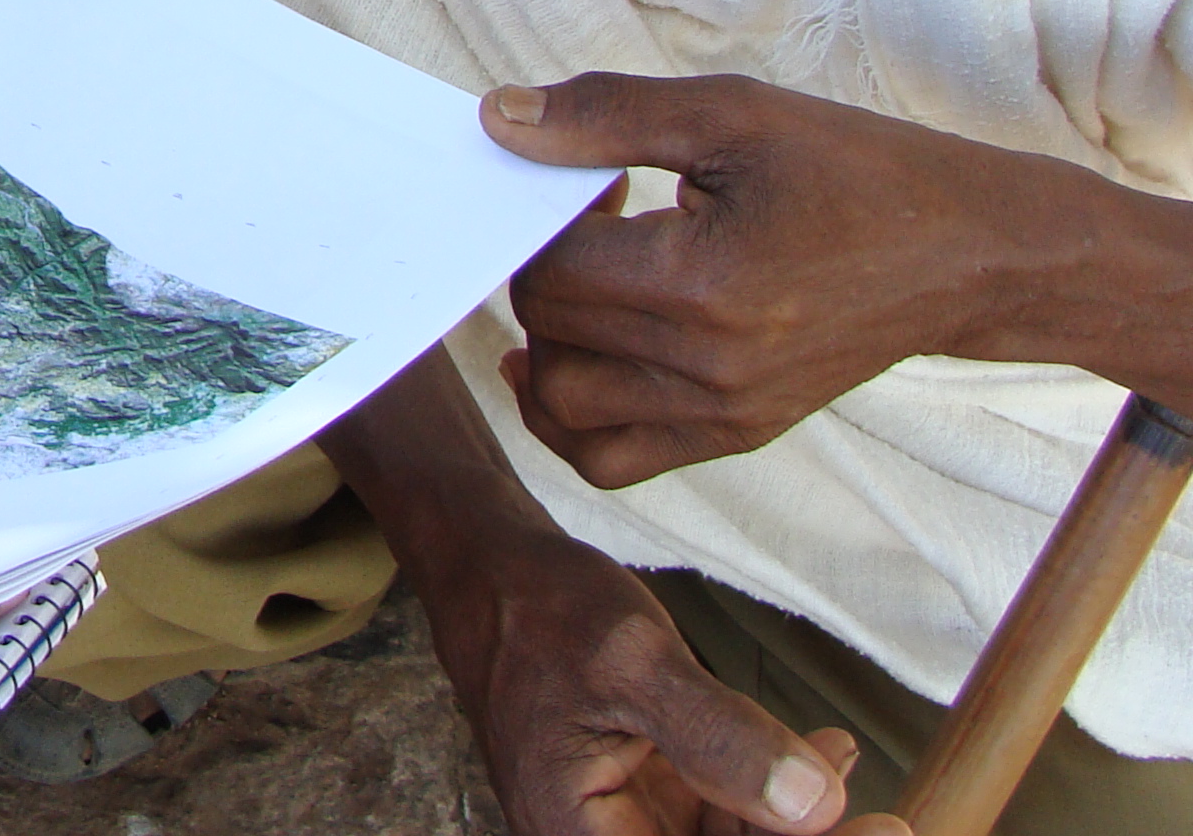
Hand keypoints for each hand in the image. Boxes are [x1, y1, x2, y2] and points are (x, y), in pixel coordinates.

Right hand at [413, 522, 902, 835]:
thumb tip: (814, 805)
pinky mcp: (642, 803)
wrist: (491, 569)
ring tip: (850, 771)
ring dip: (798, 825)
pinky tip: (820, 755)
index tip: (878, 833)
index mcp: (577, 834)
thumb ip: (719, 735)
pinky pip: (721, 820)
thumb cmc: (539, 606)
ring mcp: (622, 827)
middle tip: (888, 822)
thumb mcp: (632, 658)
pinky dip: (774, 798)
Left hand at [480, 73, 1118, 486]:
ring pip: (563, 411)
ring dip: (545, 343)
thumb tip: (499, 120)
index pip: (552, 271)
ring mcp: (724, 415)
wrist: (971, 254)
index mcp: (704, 287)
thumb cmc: (855, 172)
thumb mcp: (733, 113)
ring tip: (589, 288)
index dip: (545, 215)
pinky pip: (611, 461)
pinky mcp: (738, 435)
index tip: (602, 185)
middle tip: (597, 225)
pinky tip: (579, 356)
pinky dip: (571, 418)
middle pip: (548, 334)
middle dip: (542, 269)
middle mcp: (710, 368)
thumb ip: (605, 115)